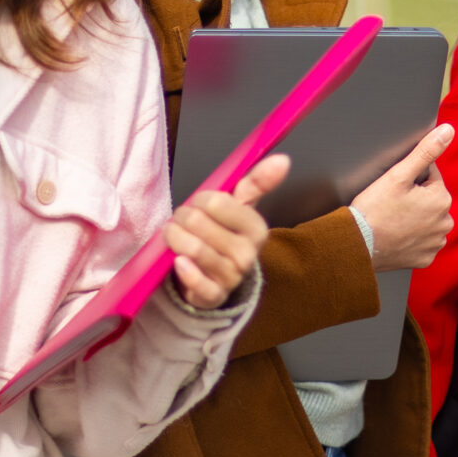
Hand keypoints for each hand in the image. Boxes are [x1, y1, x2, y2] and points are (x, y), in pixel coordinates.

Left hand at [167, 155, 288, 308]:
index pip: (218, 202)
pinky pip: (194, 281)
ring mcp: (231, 277)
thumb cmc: (224, 234)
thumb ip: (258, 182)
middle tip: (181, 220)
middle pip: (199, 223)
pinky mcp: (214, 296)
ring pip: (193, 249)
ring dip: (174, 238)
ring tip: (173, 236)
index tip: (200, 202)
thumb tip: (284, 160)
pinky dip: (183, 269)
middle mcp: (247, 254)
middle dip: (182, 218)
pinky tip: (179, 262)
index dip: (201, 199)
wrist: (215, 276)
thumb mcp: (240, 207)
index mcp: (256, 228)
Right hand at [353, 124, 455, 272]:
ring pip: (427, 221)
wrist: (357, 244)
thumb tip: (448, 131)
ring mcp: (435, 243)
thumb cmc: (374, 209)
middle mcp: (445, 223)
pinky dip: (411, 238)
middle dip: (415, 199)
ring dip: (414, 218)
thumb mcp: (399, 174)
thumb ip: (426, 151)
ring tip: (392, 219)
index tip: (394, 188)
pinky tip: (396, 235)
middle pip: (430, 200)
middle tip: (391, 204)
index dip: (410, 178)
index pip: (430, 177)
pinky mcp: (425, 259)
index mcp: (442, 199)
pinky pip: (422, 242)